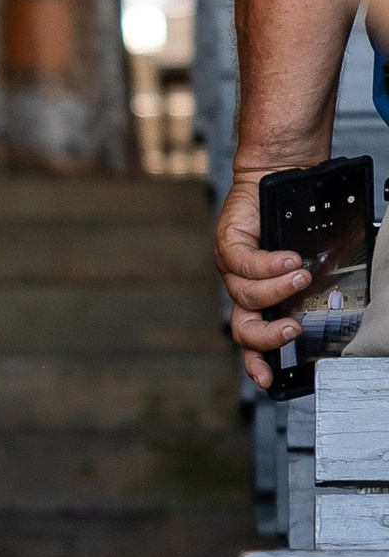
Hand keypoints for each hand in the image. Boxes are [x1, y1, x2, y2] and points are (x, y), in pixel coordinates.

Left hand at [215, 156, 319, 389]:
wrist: (277, 177)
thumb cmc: (294, 221)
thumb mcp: (308, 261)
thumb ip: (311, 286)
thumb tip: (329, 302)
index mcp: (259, 299)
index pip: (251, 339)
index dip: (255, 362)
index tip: (267, 380)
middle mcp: (241, 287)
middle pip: (242, 327)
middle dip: (267, 334)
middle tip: (292, 328)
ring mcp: (231, 267)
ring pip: (246, 294)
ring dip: (277, 290)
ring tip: (301, 276)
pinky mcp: (227, 243)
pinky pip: (244, 263)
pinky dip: (269, 265)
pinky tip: (289, 260)